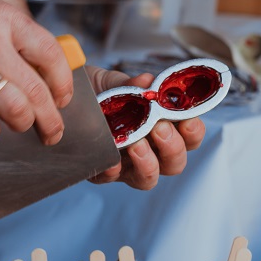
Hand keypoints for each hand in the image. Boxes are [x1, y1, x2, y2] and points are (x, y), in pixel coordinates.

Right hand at [0, 0, 73, 144]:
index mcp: (2, 17)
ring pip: (16, 109)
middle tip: (52, 132)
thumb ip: (11, 41)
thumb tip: (44, 78)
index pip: (50, 54)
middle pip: (37, 89)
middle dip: (50, 119)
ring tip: (19, 126)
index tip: (62, 100)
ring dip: (23, 125)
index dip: (62, 84)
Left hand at [85, 66, 205, 189]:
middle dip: (172, 148)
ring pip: (148, 179)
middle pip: (174, 163)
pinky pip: (111, 178)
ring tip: (137, 145)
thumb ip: (133, 85)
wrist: (66, 97)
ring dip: (148, 164)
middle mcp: (149, 151)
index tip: (187, 120)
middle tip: (159, 129)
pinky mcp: (100, 172)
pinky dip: (113, 170)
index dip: (193, 132)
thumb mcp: (114, 83)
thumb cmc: (98, 91)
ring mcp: (126, 165)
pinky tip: (111, 159)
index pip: (189, 137)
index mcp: (161, 127)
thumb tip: (148, 82)